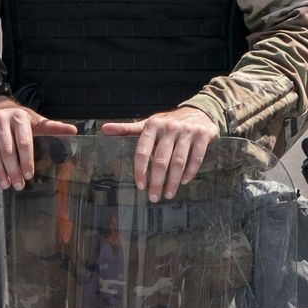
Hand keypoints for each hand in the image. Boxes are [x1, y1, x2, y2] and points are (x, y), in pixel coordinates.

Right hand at [0, 96, 77, 189]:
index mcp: (19, 117)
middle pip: (7, 150)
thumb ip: (52, 127)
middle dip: (13, 170)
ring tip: (6, 184)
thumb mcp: (35, 120)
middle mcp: (1, 119)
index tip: (29, 176)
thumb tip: (75, 131)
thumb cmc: (17, 117)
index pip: (24, 143)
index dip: (27, 161)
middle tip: (18, 185)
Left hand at [101, 106, 220, 201]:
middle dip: (157, 182)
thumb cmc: (169, 122)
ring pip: (178, 162)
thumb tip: (103, 130)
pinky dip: (190, 172)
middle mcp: (170, 127)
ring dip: (173, 181)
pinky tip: (184, 182)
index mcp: (153, 125)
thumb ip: (127, 129)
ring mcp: (188, 131)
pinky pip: (196, 158)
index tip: (140, 186)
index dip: (140, 171)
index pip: (143, 151)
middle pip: (161, 161)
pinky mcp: (203, 135)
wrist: (200, 110)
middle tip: (154, 197)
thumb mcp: (148, 124)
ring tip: (168, 194)